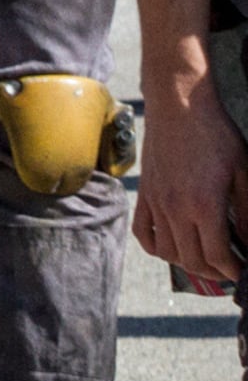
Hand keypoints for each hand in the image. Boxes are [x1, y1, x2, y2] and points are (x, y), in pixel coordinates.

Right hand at [137, 60, 247, 292]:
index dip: (233, 271)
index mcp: (204, 205)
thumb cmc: (215, 135)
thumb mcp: (244, 172)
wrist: (178, 107)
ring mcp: (156, 203)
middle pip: (192, 260)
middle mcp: (175, 209)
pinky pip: (143, 233)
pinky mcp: (145, 194)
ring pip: (167, 252)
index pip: (217, 256)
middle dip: (214, 272)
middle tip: (230, 269)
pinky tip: (174, 246)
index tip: (243, 273)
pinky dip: (157, 248)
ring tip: (206, 258)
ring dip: (188, 263)